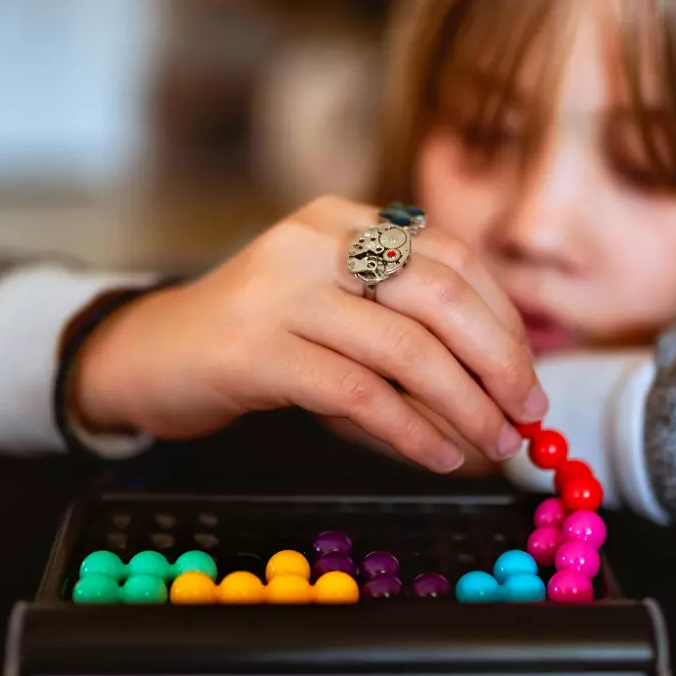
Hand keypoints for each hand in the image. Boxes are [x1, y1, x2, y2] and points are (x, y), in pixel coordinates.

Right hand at [72, 195, 546, 472]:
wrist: (147, 357)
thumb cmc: (256, 343)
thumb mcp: (331, 319)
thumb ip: (402, 335)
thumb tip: (500, 391)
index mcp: (340, 220)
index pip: (449, 256)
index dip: (502, 318)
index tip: (528, 375)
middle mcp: (312, 240)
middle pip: (439, 292)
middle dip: (499, 359)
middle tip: (528, 414)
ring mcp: (279, 291)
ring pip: (406, 348)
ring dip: (466, 405)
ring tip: (493, 445)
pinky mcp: (254, 349)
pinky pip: (358, 393)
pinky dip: (411, 431)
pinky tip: (438, 455)